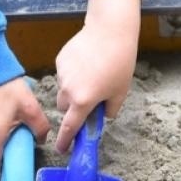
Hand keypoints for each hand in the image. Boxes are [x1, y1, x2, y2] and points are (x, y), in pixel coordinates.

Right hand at [0, 76, 51, 167]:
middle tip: (19, 140)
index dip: (5, 165)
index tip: (16, 160)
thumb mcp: (31, 108)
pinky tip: (6, 120)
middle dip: (5, 151)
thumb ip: (40, 128)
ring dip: (0, 140)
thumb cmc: (10, 91)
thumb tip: (40, 140)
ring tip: (14, 127)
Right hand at [53, 0, 139, 151]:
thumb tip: (102, 116)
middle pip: (64, 107)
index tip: (62, 149)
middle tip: (89, 98)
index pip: (70, 127)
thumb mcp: (120, 91)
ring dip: (72, 89)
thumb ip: (110, 109)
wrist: (110, 30)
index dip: (65, 140)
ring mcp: (62, 74)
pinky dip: (72, 73)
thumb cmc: (120, 62)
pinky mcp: (60, 59)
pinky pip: (63, 73)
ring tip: (91, 74)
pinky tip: (86, 61)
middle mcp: (69, 89)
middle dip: (73, 107)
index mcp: (84, 101)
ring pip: (63, 89)